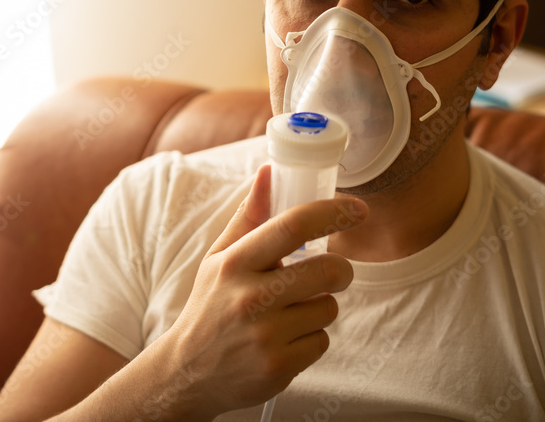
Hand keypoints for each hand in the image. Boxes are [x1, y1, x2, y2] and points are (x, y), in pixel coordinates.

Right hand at [161, 163, 367, 418]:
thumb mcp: (219, 258)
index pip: (292, 226)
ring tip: (291, 313)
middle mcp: (249, 297)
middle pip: (327, 271)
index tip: (358, 209)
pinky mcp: (278, 367)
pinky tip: (285, 340)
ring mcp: (265, 335)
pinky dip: (312, 339)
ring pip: (328, 307)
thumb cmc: (211, 306)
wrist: (187, 372)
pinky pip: (322, 341)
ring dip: (320, 307)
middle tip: (331, 273)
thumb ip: (249, 216)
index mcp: (235, 262)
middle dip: (340, 270)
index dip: (331, 213)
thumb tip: (269, 172)